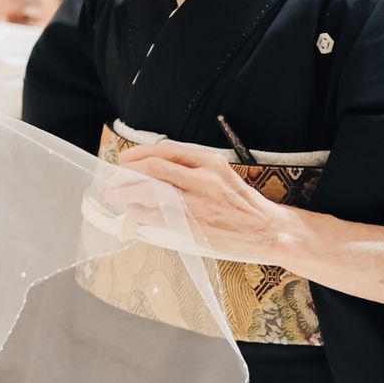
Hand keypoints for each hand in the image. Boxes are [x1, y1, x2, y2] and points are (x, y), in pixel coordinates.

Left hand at [105, 141, 290, 264]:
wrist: (267, 230)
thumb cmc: (240, 201)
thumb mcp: (220, 173)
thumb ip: (190, 166)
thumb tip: (152, 163)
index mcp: (209, 162)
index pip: (163, 152)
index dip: (137, 155)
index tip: (124, 160)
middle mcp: (203, 181)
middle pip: (152, 170)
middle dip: (126, 175)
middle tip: (115, 181)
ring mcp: (197, 206)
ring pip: (149, 196)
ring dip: (128, 198)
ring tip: (121, 199)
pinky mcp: (193, 229)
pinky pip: (156, 220)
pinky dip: (141, 217)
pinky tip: (137, 216)